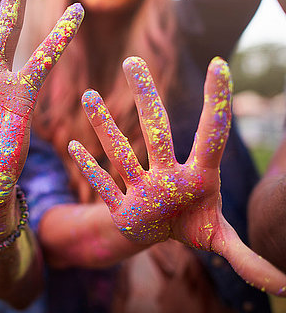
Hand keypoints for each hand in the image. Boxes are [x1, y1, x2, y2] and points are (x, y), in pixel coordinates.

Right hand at [68, 56, 285, 294]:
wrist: (157, 232)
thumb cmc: (191, 224)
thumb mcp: (220, 239)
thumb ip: (248, 257)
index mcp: (198, 177)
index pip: (212, 135)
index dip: (216, 103)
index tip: (218, 65)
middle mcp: (167, 175)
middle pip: (156, 132)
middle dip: (145, 98)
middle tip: (132, 62)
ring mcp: (142, 187)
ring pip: (122, 154)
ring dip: (104, 128)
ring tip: (90, 97)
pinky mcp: (122, 205)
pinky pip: (104, 186)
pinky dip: (89, 170)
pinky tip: (73, 148)